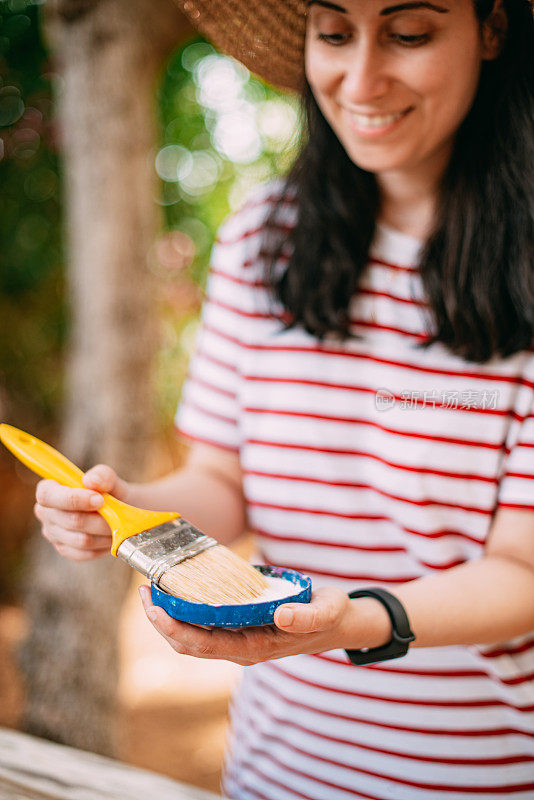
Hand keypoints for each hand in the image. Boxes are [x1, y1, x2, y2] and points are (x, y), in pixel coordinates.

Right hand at [34, 464, 129, 560]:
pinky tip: (110, 536)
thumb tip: (90, 481)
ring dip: (105, 533)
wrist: (121, 511)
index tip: (99, 500)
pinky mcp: (65, 550)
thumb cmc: (110, 492)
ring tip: (117, 525)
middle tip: (118, 514)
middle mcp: (46, 512)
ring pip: (81, 540)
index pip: (47, 495)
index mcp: (49, 489)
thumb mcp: (110, 479)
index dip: (72, 499)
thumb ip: (102, 475)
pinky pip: (85, 553)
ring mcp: (53, 534)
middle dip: (100, 519)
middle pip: (70, 520)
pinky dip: (103, 546)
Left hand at [138, 584, 366, 664]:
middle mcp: (242, 649)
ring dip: (169, 617)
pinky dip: (185, 611)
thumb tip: (282, 615)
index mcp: (257, 647)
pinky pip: (204, 626)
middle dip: (162, 621)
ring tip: (152, 590)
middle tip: (144, 591)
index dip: (174, 628)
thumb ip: (308, 616)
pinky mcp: (240, 629)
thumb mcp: (327, 611)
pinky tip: (178, 591)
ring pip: (193, 637)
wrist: (339, 624)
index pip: (204, 644)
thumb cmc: (331, 616)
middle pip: (190, 643)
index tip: (154, 606)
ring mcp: (239, 641)